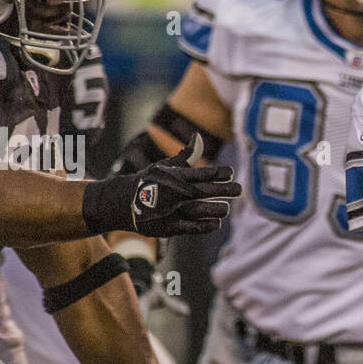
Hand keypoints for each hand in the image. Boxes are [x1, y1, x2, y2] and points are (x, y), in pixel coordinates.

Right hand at [83, 134, 241, 237]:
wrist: (123, 203)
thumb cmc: (149, 182)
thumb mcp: (165, 166)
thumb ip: (185, 155)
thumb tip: (198, 136)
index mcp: (173, 176)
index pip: (199, 173)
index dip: (217, 173)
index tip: (230, 172)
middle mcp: (173, 192)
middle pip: (202, 191)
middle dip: (223, 190)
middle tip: (239, 189)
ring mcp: (170, 210)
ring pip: (197, 210)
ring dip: (215, 209)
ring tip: (227, 208)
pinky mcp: (168, 226)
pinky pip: (190, 227)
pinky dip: (204, 225)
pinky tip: (217, 223)